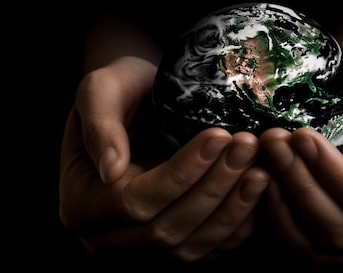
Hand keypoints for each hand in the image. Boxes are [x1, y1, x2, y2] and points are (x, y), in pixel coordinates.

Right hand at [59, 56, 270, 261]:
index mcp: (81, 202)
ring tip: (261, 169)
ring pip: (191, 248)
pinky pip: (209, 252)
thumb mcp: (101, 90)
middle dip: (214, 188)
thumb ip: (100, 125)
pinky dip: (238, 228)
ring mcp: (141, 250)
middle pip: (165, 230)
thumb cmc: (121, 91)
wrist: (140, 105)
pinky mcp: (172, 249)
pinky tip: (260, 194)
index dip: (181, 173)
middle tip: (248, 147)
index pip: (134, 202)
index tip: (218, 136)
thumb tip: (109, 170)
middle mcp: (106, 237)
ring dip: (232, 210)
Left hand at [259, 64, 342, 265]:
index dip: (331, 172)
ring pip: (313, 248)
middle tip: (272, 141)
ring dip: (280, 206)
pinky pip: (296, 252)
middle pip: (339, 230)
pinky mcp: (332, 254)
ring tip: (263, 161)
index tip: (302, 136)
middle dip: (299, 184)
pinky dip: (273, 225)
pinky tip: (259, 187)